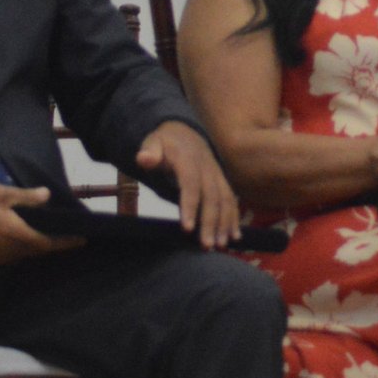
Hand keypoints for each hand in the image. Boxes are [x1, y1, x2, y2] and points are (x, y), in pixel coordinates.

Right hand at [0, 185, 84, 266]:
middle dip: (47, 243)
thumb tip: (47, 196)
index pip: (46, 243)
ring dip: (29, 246)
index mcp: (14, 234)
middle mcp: (7, 252)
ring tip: (35, 232)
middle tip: (60, 233)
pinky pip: (6, 258)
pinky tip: (11, 238)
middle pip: (34, 251)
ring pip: (20, 255)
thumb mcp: (0, 193)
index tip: (82, 241)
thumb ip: (26, 198)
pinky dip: (13, 249)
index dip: (65, 243)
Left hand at [136, 121, 240, 248]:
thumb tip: (144, 158)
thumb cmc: (165, 142)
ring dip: (225, 224)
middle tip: (206, 245)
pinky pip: (231, 201)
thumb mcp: (153, 142)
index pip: (190, 184)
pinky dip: (234, 219)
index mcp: (189, 160)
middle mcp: (208, 168)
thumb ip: (149, 152)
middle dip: (210, 222)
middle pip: (211, 197)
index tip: (187, 228)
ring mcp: (217, 176)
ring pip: (225, 201)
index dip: (190, 205)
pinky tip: (234, 237)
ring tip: (220, 245)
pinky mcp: (222, 183)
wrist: (184, 132)